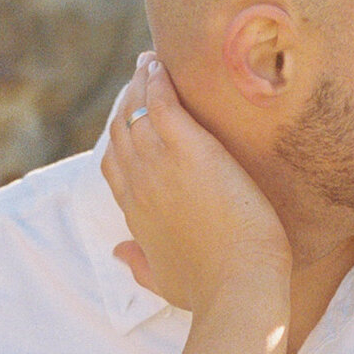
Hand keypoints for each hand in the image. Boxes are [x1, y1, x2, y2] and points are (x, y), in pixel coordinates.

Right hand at [103, 57, 293, 318]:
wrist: (238, 289)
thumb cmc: (210, 291)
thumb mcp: (164, 280)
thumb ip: (140, 263)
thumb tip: (119, 253)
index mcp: (134, 212)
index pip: (115, 163)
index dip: (121, 136)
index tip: (132, 119)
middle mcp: (139, 183)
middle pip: (121, 129)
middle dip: (129, 101)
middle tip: (142, 77)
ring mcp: (159, 164)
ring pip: (138, 109)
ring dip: (142, 81)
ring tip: (151, 61)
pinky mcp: (188, 149)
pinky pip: (161, 100)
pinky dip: (157, 78)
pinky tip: (162, 61)